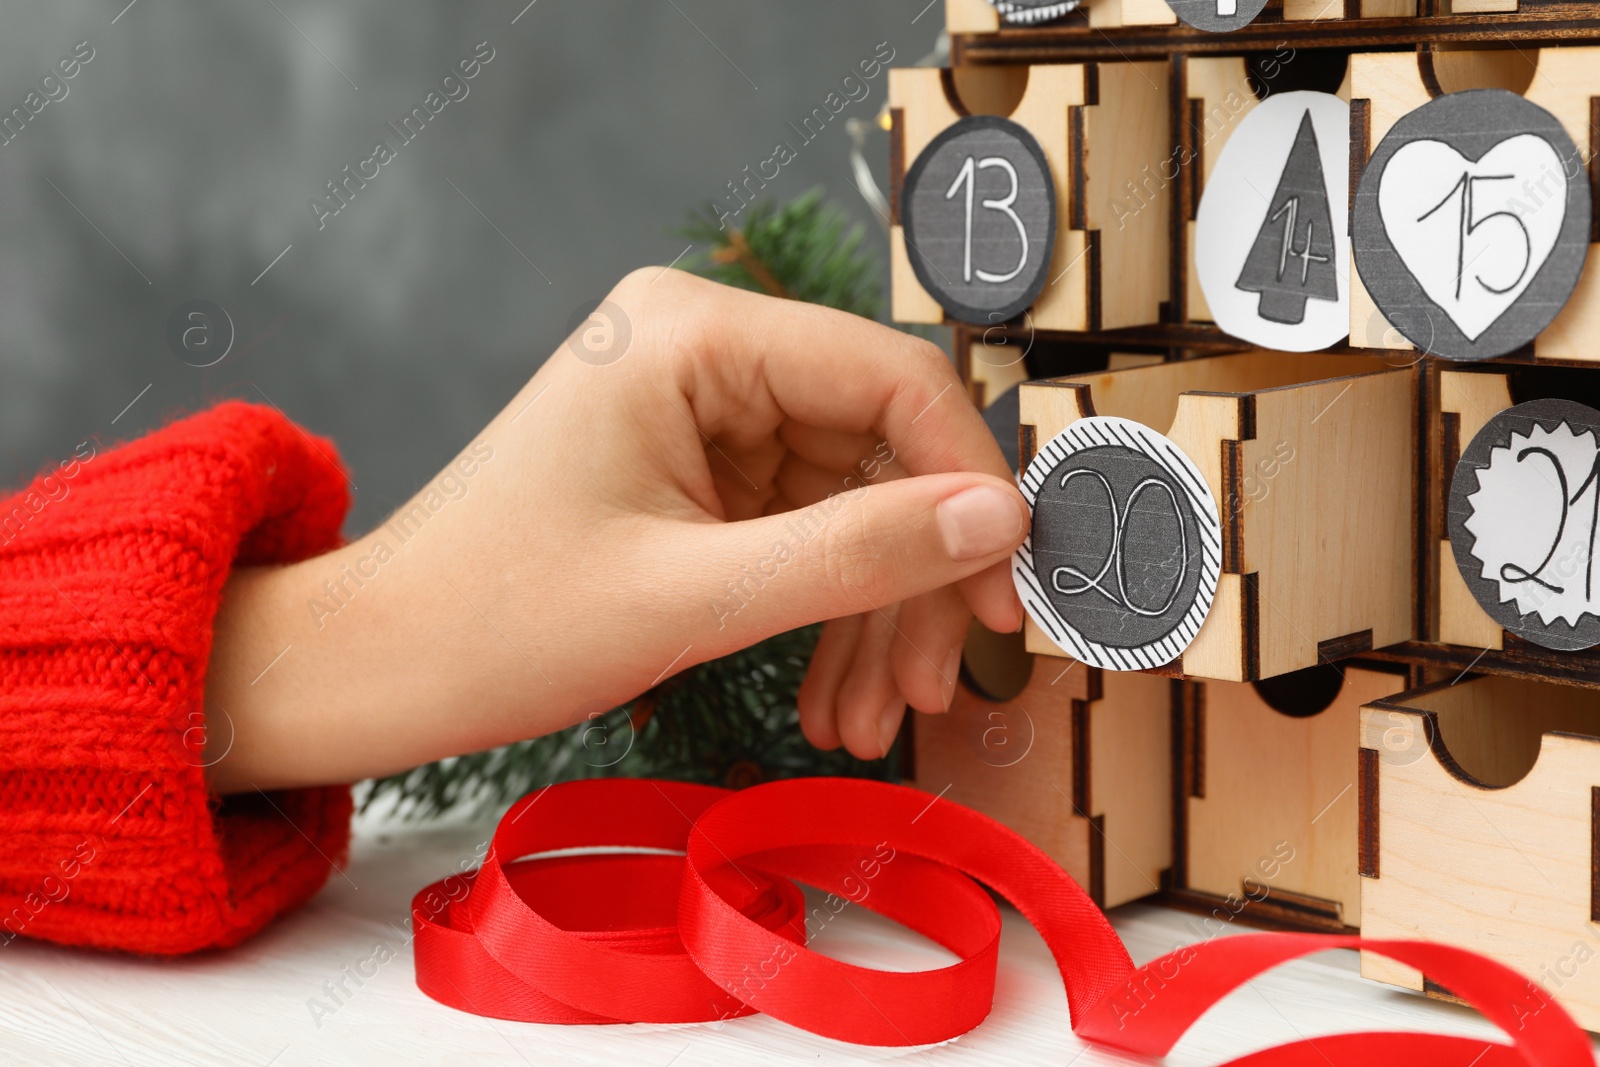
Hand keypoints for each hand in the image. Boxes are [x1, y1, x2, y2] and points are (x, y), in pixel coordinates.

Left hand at [205, 269, 1026, 790]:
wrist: (382, 665)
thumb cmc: (497, 622)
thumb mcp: (693, 596)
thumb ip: (856, 554)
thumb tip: (1002, 522)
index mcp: (694, 333)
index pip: (893, 379)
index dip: (970, 485)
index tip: (1007, 593)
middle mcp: (706, 349)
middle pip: (881, 448)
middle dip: (917, 576)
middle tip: (939, 685)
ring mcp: (704, 409)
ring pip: (854, 500)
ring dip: (879, 612)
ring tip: (874, 718)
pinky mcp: (700, 469)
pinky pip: (806, 530)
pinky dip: (831, 612)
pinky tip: (835, 694)